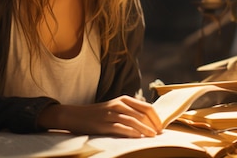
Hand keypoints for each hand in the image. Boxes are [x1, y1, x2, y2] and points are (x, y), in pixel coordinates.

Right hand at [38, 95, 162, 137]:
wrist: (75, 115)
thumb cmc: (97, 114)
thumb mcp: (114, 108)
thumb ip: (129, 111)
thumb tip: (148, 121)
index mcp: (123, 100)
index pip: (146, 107)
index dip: (156, 117)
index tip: (161, 126)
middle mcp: (118, 105)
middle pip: (142, 114)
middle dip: (153, 124)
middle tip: (159, 133)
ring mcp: (111, 114)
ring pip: (134, 121)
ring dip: (145, 129)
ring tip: (152, 136)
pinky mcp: (104, 124)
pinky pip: (122, 128)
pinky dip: (132, 133)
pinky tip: (138, 137)